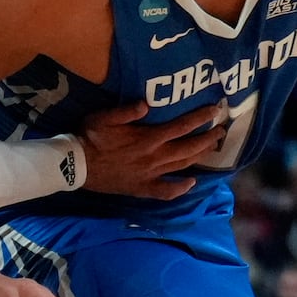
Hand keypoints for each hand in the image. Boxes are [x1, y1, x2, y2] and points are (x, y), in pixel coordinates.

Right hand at [79, 100, 226, 198]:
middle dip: (207, 139)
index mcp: (148, 138)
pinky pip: (166, 191)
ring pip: (182, 167)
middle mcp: (154, 158)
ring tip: (212, 149)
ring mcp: (150, 175)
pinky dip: (181, 189)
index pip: (182, 127)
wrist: (75, 165)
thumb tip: (147, 104)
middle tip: (221, 131)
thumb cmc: (89, 137)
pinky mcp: (142, 188)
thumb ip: (127, 111)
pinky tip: (192, 183)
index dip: (201, 118)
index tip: (216, 111)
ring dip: (199, 157)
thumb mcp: (104, 117)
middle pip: (188, 148)